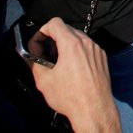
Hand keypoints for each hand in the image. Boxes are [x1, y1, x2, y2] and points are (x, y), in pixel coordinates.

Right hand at [28, 18, 119, 132]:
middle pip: (66, 29)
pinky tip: (73, 68)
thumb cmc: (69, 96)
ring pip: (78, 38)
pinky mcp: (102, 57)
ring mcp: (96, 49)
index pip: (55, 23)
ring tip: (59, 63)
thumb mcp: (44, 81)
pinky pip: (87, 47)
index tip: (38, 44)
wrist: (94, 109)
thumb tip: (30, 57)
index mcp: (72, 44)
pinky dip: (78, 51)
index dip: (42, 31)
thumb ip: (34, 63)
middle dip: (53, 39)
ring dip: (65, 45)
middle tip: (45, 55)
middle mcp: (86, 42)